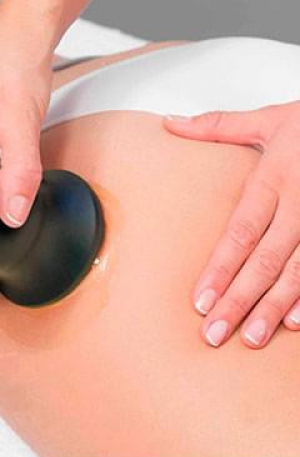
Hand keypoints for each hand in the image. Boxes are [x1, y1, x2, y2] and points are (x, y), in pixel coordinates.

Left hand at [164, 101, 299, 347]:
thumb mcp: (269, 119)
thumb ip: (218, 126)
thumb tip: (169, 123)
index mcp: (275, 180)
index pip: (241, 233)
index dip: (220, 269)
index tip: (200, 301)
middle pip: (265, 260)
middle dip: (239, 300)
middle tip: (214, 333)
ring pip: (298, 272)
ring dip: (274, 308)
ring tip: (252, 338)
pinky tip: (296, 323)